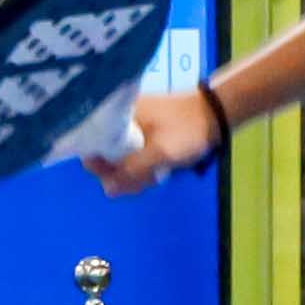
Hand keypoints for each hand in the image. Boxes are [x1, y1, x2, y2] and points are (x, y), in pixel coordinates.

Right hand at [87, 82, 222, 197]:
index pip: (89, 143)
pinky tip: (157, 173)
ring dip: (133, 173)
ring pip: (119, 158)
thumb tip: (108, 190)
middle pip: (104, 154)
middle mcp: (120, 120)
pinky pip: (133, 155)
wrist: (215, 115)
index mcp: (118, 117)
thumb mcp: (161, 153)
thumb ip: (133, 170)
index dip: (99, 165)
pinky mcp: (143, 135)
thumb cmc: (187, 129)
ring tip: (154, 177)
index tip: (115, 178)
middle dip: (120, 174)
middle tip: (141, 182)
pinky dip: (141, 167)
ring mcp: (132, 128)